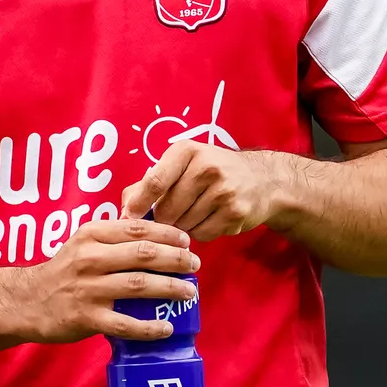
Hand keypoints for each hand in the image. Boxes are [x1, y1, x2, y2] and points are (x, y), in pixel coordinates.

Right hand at [17, 219, 199, 344]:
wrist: (27, 300)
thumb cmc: (64, 269)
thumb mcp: (83, 241)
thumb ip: (114, 234)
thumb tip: (156, 230)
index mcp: (91, 234)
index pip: (136, 228)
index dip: (166, 233)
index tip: (186, 240)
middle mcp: (90, 259)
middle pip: (142, 254)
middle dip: (175, 258)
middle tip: (195, 264)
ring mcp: (89, 289)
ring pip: (138, 285)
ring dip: (169, 288)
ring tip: (189, 292)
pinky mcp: (87, 318)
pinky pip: (124, 324)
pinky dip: (148, 327)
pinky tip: (166, 328)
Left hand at [119, 141, 277, 240]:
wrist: (262, 179)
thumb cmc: (212, 171)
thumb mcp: (184, 163)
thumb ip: (152, 181)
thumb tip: (124, 208)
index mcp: (187, 151)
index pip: (155, 181)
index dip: (138, 203)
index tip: (128, 218)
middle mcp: (206, 168)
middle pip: (167, 209)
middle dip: (163, 218)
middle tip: (171, 214)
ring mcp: (223, 192)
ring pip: (183, 225)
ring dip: (182, 227)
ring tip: (194, 213)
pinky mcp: (235, 213)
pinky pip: (202, 235)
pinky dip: (200, 233)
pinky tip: (210, 219)